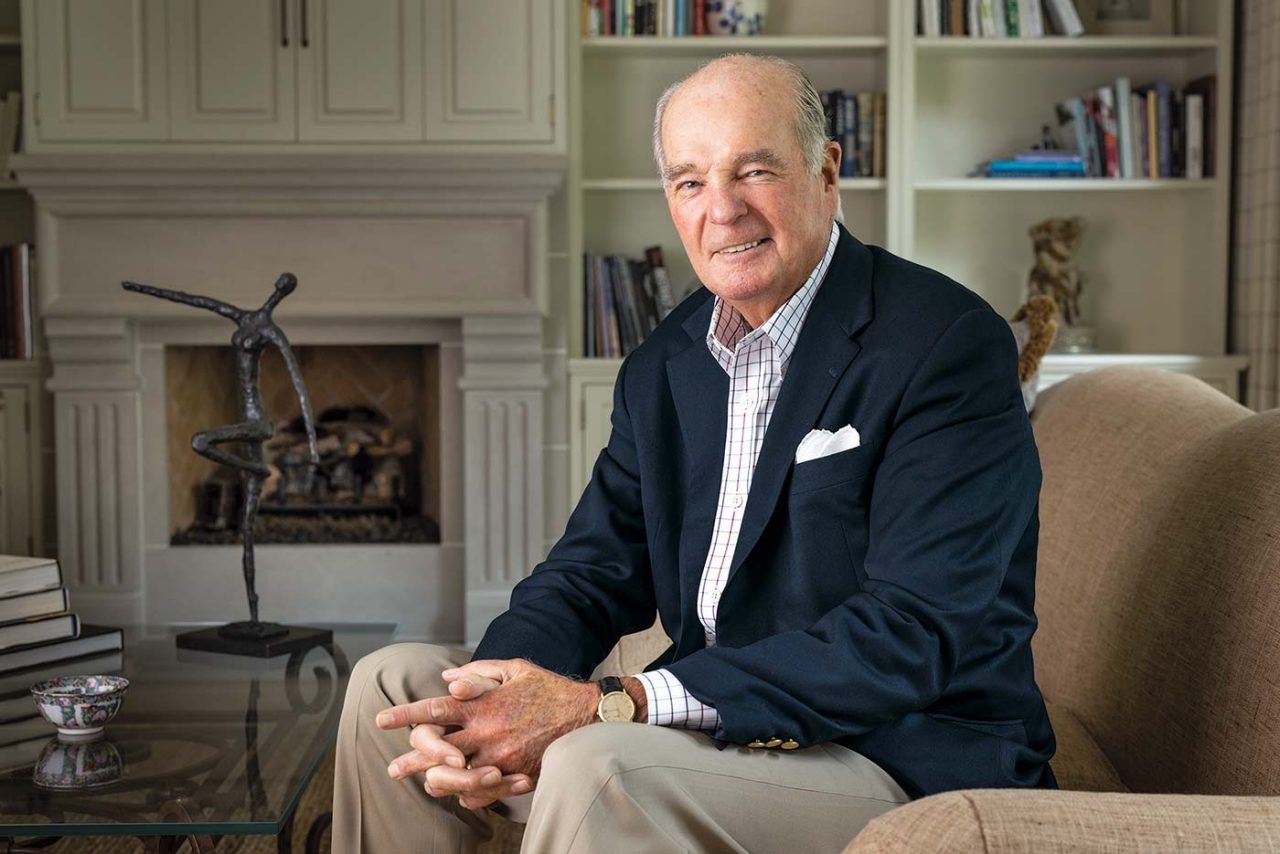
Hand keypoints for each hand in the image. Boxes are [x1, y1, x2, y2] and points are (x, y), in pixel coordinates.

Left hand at [383, 659, 600, 808]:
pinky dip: (468, 792)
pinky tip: (457, 793)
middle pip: (438, 748)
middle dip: (412, 759)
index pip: (436, 708)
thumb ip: (479, 672)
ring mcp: (501, 755)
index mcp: (484, 703)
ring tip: (424, 784)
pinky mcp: (516, 774)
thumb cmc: (549, 688)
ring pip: (458, 775)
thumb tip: (448, 677)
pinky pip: (484, 790)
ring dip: (437, 780)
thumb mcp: (515, 669)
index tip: (382, 719)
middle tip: (392, 769)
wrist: (586, 714)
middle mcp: (487, 731)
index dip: (406, 714)